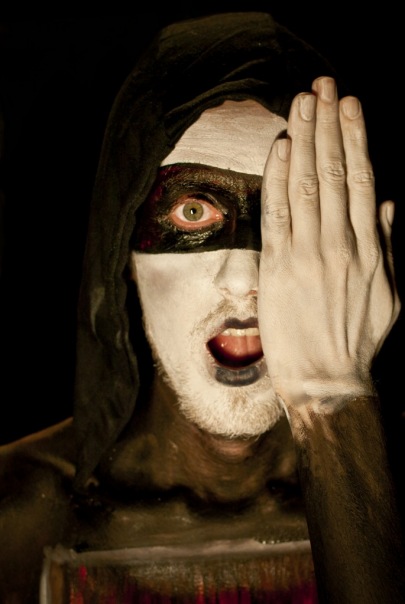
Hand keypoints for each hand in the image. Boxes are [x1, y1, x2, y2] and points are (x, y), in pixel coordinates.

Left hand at [258, 76, 400, 408]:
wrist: (327, 381)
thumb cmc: (358, 340)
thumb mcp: (389, 295)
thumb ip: (387, 246)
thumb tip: (388, 205)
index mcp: (369, 249)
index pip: (361, 181)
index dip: (355, 140)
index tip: (351, 106)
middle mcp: (339, 245)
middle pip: (333, 174)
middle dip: (328, 126)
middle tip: (324, 86)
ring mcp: (307, 254)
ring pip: (306, 185)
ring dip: (305, 140)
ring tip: (303, 103)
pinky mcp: (278, 268)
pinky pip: (277, 215)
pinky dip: (278, 179)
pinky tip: (282, 148)